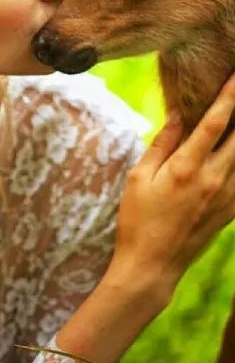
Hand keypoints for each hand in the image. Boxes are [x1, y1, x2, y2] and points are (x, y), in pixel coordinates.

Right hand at [110, 72, 234, 305]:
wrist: (152, 267)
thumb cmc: (137, 219)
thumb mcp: (138, 177)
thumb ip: (162, 143)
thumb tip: (179, 113)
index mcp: (186, 168)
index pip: (215, 122)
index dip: (229, 96)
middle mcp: (213, 180)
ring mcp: (225, 198)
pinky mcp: (230, 212)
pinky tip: (234, 152)